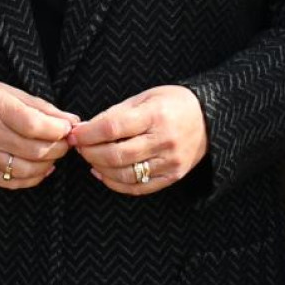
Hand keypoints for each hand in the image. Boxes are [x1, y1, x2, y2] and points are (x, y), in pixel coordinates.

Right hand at [0, 78, 77, 189]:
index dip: (57, 130)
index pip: (33, 125)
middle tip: (66, 143)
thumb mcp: (9, 91)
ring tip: (54, 154)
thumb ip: (41, 107)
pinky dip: (32, 179)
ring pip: (25, 170)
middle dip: (58, 148)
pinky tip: (41, 169)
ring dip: (48, 164)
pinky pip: (11, 182)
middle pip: (33, 150)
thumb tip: (71, 120)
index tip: (68, 128)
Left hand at [68, 85, 207, 195]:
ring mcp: (170, 161)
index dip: (88, 134)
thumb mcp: (146, 97)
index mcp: (155, 115)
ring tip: (90, 158)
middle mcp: (164, 140)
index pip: (113, 128)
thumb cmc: (173, 103)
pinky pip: (138, 187)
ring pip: (125, 174)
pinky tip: (103, 174)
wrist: (210, 118)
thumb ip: (116, 113)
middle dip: (90, 152)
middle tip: (79, 147)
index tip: (74, 134)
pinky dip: (115, 184)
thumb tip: (85, 129)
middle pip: (116, 154)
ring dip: (100, 168)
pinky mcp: (173, 176)